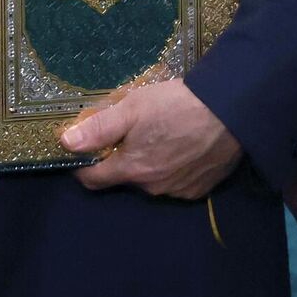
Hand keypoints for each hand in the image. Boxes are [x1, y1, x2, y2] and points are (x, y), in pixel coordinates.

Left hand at [63, 80, 240, 198]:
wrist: (230, 111)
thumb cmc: (176, 106)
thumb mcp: (132, 109)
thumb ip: (98, 128)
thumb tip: (66, 143)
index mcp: (132, 169)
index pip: (93, 180)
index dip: (83, 166)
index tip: (82, 151)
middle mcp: (153, 187)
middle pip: (124, 177)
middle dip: (120, 158)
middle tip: (129, 131)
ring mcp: (178, 190)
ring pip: (151, 180)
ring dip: (148, 163)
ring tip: (159, 135)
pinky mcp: (200, 188)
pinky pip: (176, 182)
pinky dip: (172, 168)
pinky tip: (182, 146)